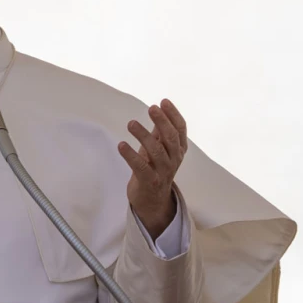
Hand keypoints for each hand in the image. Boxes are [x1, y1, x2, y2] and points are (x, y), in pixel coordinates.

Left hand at [117, 99, 187, 238]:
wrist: (152, 201)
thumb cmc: (154, 169)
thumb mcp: (158, 149)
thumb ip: (159, 132)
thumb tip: (158, 109)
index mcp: (178, 150)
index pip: (180, 130)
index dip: (173, 115)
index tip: (163, 101)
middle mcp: (174, 160)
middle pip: (171, 139)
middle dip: (162, 122)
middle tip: (152, 108)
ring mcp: (163, 172)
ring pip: (156, 152)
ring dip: (144, 136)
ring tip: (131, 123)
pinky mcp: (150, 182)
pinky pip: (141, 167)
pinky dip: (131, 156)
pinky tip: (122, 145)